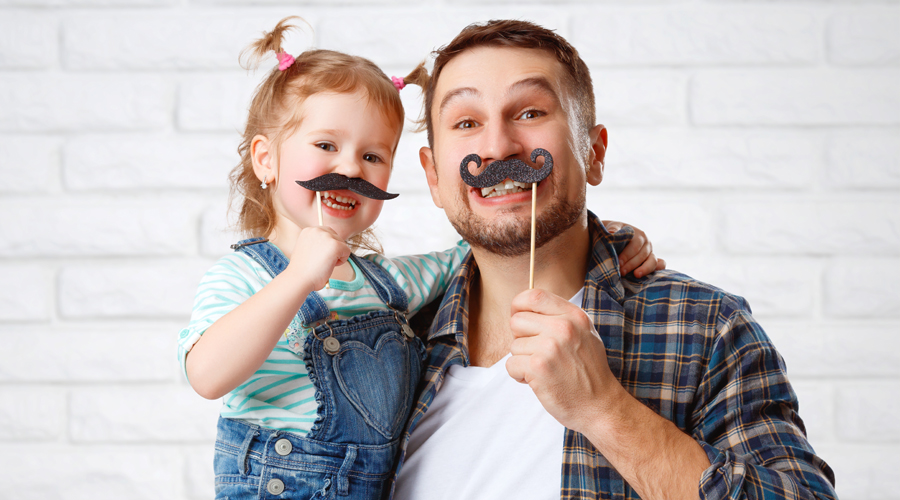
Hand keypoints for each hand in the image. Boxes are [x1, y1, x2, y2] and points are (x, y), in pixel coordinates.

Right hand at [287, 226, 351, 289]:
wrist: (299, 279)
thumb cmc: (302, 270)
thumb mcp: (306, 249)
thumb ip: (316, 243)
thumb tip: (328, 245)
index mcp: (309, 230)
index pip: (327, 233)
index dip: (326, 247)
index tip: (318, 256)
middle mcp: (317, 230)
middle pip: (336, 237)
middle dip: (333, 250)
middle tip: (322, 261)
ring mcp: (326, 236)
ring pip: (342, 244)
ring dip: (337, 256)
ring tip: (324, 264)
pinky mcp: (335, 245)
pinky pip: (347, 251)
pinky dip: (341, 261)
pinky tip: (330, 266)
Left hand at [505, 288, 625, 432]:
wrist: (601, 406)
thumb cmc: (589, 372)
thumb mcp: (583, 335)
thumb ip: (558, 318)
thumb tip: (523, 308)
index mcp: (574, 316)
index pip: (534, 295)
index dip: (519, 306)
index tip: (520, 320)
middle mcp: (563, 327)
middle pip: (517, 320)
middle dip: (520, 338)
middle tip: (536, 353)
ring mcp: (550, 347)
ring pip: (513, 346)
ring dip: (522, 361)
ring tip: (544, 370)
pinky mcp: (538, 367)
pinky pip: (511, 365)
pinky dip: (519, 376)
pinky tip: (539, 381)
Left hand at [603, 220, 665, 277]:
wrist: (618, 237)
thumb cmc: (615, 233)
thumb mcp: (614, 228)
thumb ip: (613, 229)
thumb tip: (611, 232)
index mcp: (639, 235)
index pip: (634, 246)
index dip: (627, 255)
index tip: (619, 263)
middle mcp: (647, 244)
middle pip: (642, 255)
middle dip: (631, 265)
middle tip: (621, 272)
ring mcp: (651, 252)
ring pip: (652, 261)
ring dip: (645, 269)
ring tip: (636, 275)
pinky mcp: (653, 260)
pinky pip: (661, 265)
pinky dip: (658, 270)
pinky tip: (649, 276)